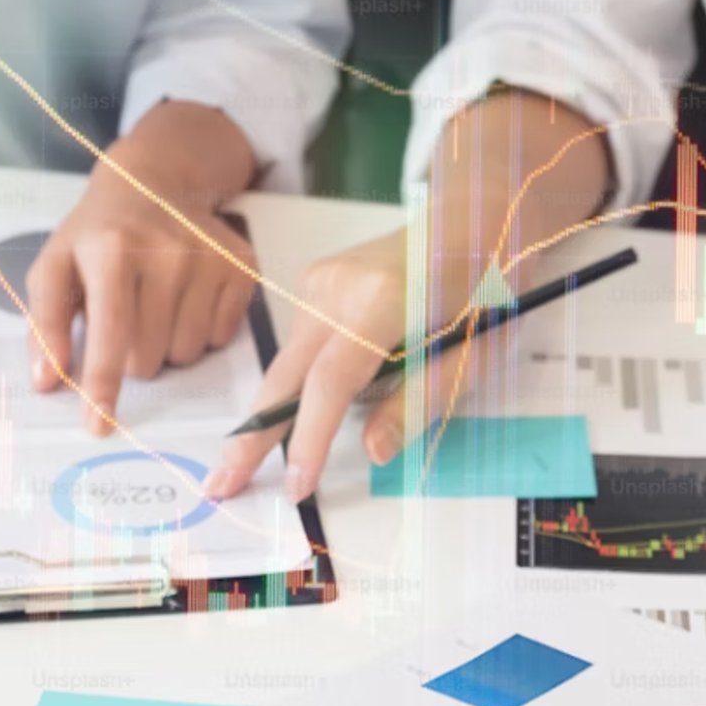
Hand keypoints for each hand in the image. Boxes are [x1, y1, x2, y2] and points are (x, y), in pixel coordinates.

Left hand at [25, 103, 257, 434]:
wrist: (154, 183)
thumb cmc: (97, 234)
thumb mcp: (56, 266)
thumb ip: (45, 324)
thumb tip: (45, 381)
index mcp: (110, 249)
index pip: (109, 333)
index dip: (102, 384)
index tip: (98, 425)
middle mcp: (165, 250)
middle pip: (148, 357)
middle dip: (131, 355)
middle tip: (125, 317)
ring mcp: (208, 256)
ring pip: (186, 353)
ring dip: (166, 346)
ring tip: (155, 306)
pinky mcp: (241, 264)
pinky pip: (220, 337)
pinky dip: (200, 330)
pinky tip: (186, 297)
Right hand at [205, 229, 492, 502]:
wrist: (472, 218)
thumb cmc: (485, 291)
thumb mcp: (473, 355)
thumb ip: (419, 402)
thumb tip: (372, 451)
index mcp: (383, 301)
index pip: (331, 382)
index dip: (310, 439)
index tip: (297, 486)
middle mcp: (337, 287)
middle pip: (285, 375)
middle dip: (251, 436)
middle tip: (221, 485)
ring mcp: (319, 280)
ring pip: (292, 363)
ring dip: (284, 411)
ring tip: (267, 455)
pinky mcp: (313, 280)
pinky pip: (304, 344)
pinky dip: (309, 377)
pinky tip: (340, 381)